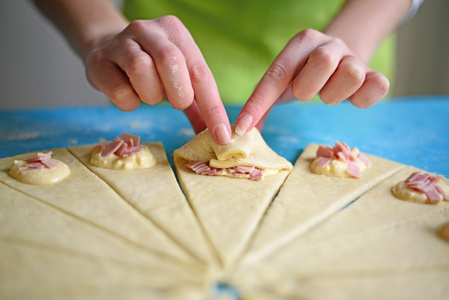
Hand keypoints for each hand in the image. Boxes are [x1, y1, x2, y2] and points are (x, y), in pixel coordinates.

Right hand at [84, 16, 230, 143]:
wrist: (105, 50)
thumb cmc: (151, 69)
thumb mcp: (179, 80)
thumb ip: (199, 106)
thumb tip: (219, 136)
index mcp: (175, 32)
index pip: (200, 73)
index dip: (213, 108)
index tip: (221, 136)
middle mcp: (149, 31)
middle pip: (170, 61)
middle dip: (179, 93)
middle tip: (177, 102)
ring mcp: (121, 43)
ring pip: (141, 69)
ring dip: (151, 95)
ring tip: (150, 94)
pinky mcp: (99, 61)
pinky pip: (120, 90)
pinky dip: (130, 102)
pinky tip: (130, 94)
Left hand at [235, 29, 388, 134]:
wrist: (340, 57)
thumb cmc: (304, 74)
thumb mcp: (282, 84)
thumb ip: (262, 104)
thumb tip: (243, 132)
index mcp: (301, 43)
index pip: (277, 74)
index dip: (258, 103)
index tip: (243, 128)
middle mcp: (330, 45)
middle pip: (323, 61)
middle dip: (309, 87)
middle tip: (304, 94)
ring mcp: (354, 58)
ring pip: (351, 74)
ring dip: (334, 95)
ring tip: (327, 95)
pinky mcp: (374, 74)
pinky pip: (378, 87)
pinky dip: (363, 99)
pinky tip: (352, 99)